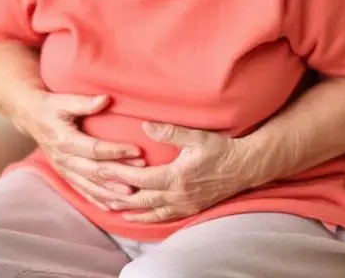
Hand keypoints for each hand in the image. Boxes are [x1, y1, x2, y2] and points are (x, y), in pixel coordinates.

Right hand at [15, 91, 143, 209]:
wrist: (31, 117)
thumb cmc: (50, 106)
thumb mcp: (64, 101)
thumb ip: (84, 102)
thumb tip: (106, 99)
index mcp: (64, 140)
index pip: (94, 149)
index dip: (116, 151)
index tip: (136, 150)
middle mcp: (64, 159)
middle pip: (95, 171)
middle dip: (119, 173)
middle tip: (141, 173)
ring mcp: (64, 169)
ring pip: (89, 186)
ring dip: (110, 192)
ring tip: (131, 195)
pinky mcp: (65, 174)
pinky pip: (82, 191)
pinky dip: (97, 200)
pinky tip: (112, 207)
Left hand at [95, 122, 251, 222]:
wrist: (246, 166)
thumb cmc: (222, 149)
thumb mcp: (196, 136)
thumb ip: (169, 132)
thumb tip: (145, 126)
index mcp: (178, 177)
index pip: (141, 179)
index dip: (121, 175)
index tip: (103, 169)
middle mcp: (179, 195)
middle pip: (142, 200)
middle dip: (119, 196)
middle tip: (98, 192)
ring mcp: (186, 205)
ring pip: (152, 213)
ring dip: (131, 212)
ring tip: (112, 209)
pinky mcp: (192, 209)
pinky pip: (166, 218)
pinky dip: (149, 218)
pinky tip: (140, 217)